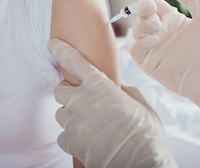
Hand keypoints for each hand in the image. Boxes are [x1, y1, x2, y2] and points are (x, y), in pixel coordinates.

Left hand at [48, 38, 177, 167]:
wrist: (141, 163)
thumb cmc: (146, 134)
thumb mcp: (141, 105)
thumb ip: (126, 91)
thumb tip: (118, 86)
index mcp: (100, 85)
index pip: (73, 61)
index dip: (61, 50)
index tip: (53, 44)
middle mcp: (82, 100)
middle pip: (60, 89)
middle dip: (69, 92)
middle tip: (84, 100)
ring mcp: (74, 122)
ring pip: (60, 113)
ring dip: (71, 115)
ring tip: (90, 124)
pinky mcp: (71, 143)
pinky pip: (62, 135)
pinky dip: (71, 137)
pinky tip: (87, 140)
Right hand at [129, 0, 199, 125]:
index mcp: (173, 21)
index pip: (154, 3)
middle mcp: (162, 33)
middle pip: (142, 14)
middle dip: (142, 6)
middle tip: (150, 6)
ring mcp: (155, 49)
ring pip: (136, 30)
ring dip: (142, 24)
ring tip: (158, 28)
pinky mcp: (150, 64)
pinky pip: (135, 49)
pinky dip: (141, 41)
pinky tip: (156, 39)